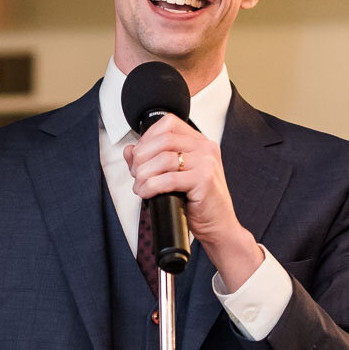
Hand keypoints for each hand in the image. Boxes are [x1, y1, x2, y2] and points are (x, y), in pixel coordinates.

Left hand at [124, 116, 261, 290]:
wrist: (219, 225)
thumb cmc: (198, 202)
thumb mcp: (174, 176)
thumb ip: (151, 160)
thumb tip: (129, 150)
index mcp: (200, 142)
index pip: (168, 124)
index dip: (147, 138)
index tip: (139, 156)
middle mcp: (206, 148)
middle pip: (163, 140)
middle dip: (141, 157)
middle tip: (137, 174)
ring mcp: (207, 163)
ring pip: (163, 159)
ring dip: (144, 174)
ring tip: (141, 187)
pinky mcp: (204, 180)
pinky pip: (168, 179)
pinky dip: (151, 186)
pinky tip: (146, 193)